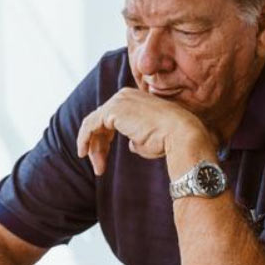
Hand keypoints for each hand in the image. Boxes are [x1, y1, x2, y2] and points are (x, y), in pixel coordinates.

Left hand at [76, 88, 213, 174]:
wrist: (181, 135)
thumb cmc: (170, 140)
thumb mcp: (149, 139)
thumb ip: (136, 139)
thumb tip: (131, 145)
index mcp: (134, 100)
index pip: (111, 118)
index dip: (105, 140)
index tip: (103, 159)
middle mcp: (125, 96)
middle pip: (101, 121)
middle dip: (98, 145)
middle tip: (99, 167)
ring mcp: (118, 101)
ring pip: (94, 124)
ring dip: (92, 147)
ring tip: (98, 168)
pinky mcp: (113, 110)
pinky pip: (90, 125)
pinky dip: (84, 140)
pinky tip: (84, 154)